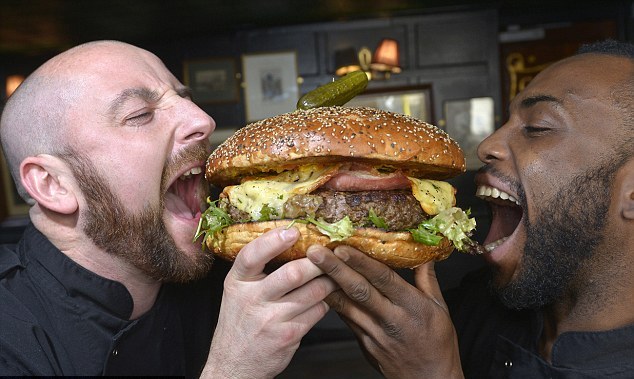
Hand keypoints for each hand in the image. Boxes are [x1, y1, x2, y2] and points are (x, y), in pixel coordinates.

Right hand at [201, 227, 335, 378]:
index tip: (292, 231)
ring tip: (332, 275)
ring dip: (328, 282)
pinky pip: (317, 311)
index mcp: (237, 283)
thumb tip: (289, 241)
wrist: (234, 365)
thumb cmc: (240, 323)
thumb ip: (256, 270)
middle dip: (317, 262)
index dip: (273, 241)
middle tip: (329, 254)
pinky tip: (323, 299)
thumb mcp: (237, 292)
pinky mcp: (288, 335)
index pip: (251, 256)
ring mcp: (271, 319)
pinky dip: (325, 302)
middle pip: (293, 273)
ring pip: (313, 292)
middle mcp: (252, 299)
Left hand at [307, 245, 463, 378]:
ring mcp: (374, 333)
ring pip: (346, 306)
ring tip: (310, 266)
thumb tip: (423, 254)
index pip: (383, 279)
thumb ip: (427, 279)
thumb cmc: (437, 343)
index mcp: (412, 306)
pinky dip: (333, 302)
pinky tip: (321, 288)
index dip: (361, 263)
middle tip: (316, 251)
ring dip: (326, 285)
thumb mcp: (440, 308)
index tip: (343, 247)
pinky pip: (346, 318)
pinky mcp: (364, 343)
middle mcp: (391, 319)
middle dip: (334, 269)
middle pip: (358, 290)